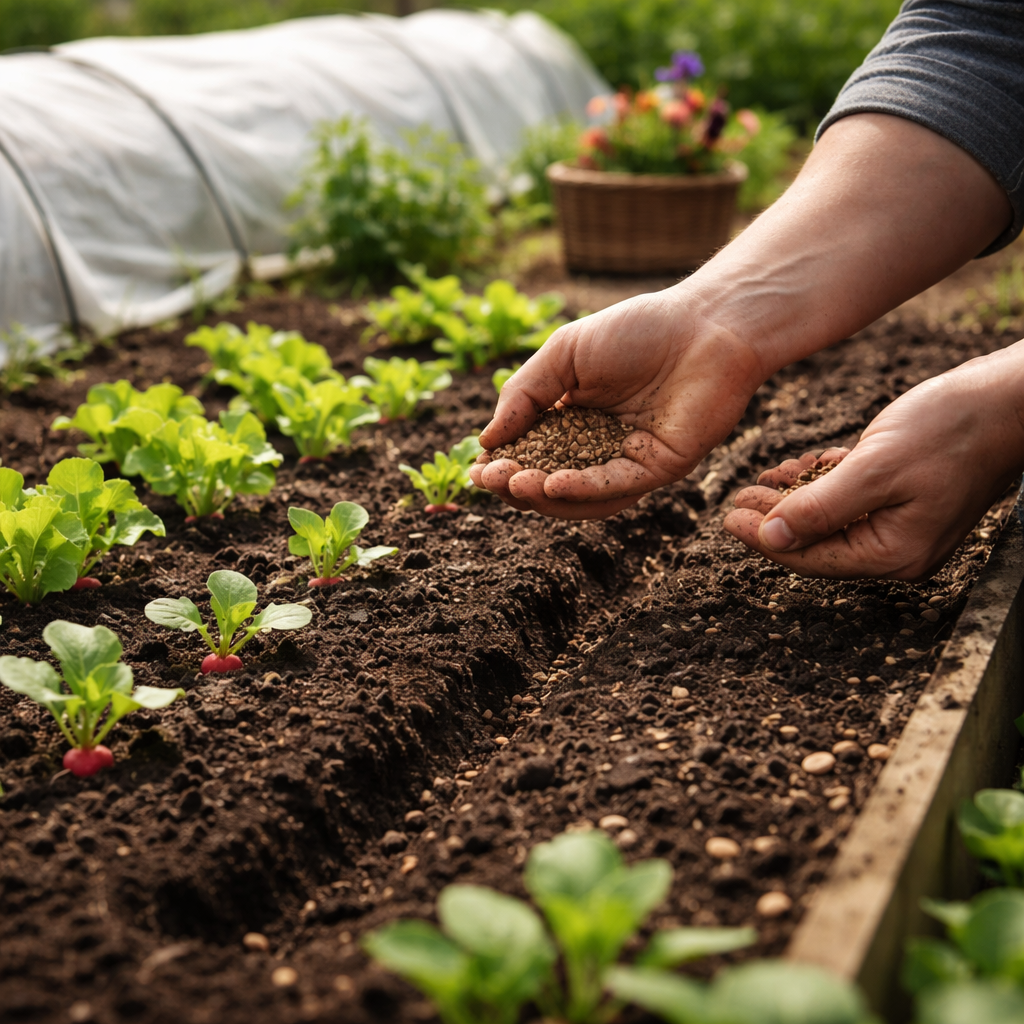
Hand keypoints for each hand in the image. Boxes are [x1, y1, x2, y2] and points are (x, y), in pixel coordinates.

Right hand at [470, 288, 763, 519]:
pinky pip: (615, 486)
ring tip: (516, 485)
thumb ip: (525, 395)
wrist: (705, 323)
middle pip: (549, 482)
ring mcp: (629, 461)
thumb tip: (486, 441)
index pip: (530, 454)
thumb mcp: (564, 354)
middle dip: (517, 486)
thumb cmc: (637, 329)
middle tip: (491, 480)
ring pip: (579, 496)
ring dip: (544, 495)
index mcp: (573, 420)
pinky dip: (581, 489)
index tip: (478, 468)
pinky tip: (552, 484)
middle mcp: (598, 447)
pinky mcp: (659, 469)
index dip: (503, 465)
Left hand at [723, 342, 1023, 579]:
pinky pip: (854, 500)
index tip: (727, 518)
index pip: (810, 557)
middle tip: (735, 500)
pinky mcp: (910, 498)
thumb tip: (771, 537)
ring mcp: (906, 525)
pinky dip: (822, 483)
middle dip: (773, 521)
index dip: (763, 538)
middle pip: (818, 542)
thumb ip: (820, 507)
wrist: (1011, 399)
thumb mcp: (875, 468)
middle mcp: (900, 549)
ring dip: (793, 500)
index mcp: (893, 552)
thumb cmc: (952, 428)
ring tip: (756, 484)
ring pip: (832, 519)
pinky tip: (797, 468)